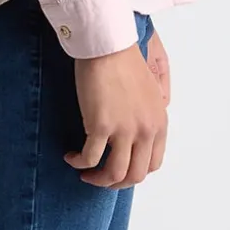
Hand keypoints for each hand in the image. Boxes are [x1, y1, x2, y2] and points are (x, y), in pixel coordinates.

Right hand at [63, 31, 169, 187]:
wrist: (108, 45)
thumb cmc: (124, 61)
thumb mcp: (149, 91)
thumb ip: (148, 115)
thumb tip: (137, 134)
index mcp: (159, 122)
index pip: (153, 163)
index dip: (134, 172)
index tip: (119, 168)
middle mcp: (146, 130)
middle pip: (135, 175)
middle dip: (116, 183)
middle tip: (100, 178)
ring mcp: (125, 130)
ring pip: (115, 174)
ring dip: (98, 180)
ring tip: (85, 173)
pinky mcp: (101, 126)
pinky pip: (89, 158)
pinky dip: (79, 163)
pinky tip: (71, 157)